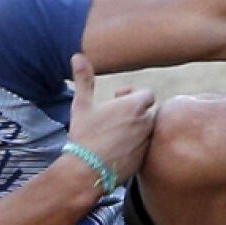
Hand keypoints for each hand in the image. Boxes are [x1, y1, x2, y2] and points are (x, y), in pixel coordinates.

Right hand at [65, 53, 156, 183]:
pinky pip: (145, 148)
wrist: (87, 170)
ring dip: (136, 129)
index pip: (148, 94)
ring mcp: (147, 142)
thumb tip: (77, 55)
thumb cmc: (85, 135)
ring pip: (147, 130)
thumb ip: (84, 79)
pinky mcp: (146, 159)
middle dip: (134, 112)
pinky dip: (136, 146)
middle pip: (148, 112)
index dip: (133, 95)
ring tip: (115, 135)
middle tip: (114, 118)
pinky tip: (117, 150)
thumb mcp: (82, 104)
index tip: (118, 100)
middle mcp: (146, 123)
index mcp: (134, 106)